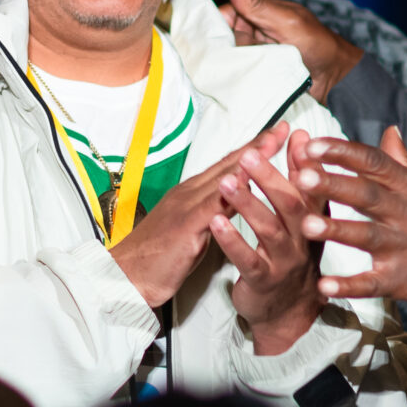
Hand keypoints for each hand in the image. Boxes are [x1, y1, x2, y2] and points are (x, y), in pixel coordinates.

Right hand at [108, 123, 291, 306]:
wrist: (124, 277)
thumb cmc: (156, 258)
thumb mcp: (191, 230)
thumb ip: (210, 212)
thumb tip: (232, 201)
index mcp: (191, 194)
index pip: (226, 166)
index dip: (252, 150)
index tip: (276, 136)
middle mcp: (189, 194)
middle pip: (228, 164)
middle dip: (257, 145)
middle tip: (283, 129)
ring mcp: (186, 207)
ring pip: (223, 178)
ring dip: (249, 159)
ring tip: (272, 143)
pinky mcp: (184, 226)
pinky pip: (211, 205)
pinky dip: (230, 190)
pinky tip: (247, 180)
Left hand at [210, 141, 325, 353]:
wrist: (289, 310)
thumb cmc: (292, 252)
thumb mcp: (303, 215)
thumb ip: (301, 177)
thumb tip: (303, 136)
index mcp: (314, 219)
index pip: (314, 187)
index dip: (308, 163)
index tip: (298, 138)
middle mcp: (304, 238)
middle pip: (290, 204)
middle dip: (270, 178)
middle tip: (250, 156)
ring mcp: (284, 260)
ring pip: (269, 230)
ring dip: (247, 204)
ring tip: (227, 184)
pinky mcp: (264, 280)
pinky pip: (248, 260)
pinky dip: (232, 240)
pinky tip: (216, 223)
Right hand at [224, 0, 362, 100]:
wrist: (336, 78)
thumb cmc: (317, 44)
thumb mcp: (287, 22)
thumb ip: (258, 5)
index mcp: (256, 13)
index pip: (222, 16)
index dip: (212, 26)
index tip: (206, 40)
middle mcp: (250, 33)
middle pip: (221, 40)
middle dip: (218, 51)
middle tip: (218, 62)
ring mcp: (252, 55)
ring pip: (227, 61)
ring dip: (228, 69)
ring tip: (228, 77)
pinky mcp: (255, 75)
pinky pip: (238, 77)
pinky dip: (235, 81)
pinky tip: (231, 87)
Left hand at [292, 127, 406, 311]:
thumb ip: (402, 159)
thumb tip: (389, 130)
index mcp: (405, 187)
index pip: (373, 162)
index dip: (342, 152)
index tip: (311, 145)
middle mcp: (402, 213)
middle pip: (365, 194)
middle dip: (334, 184)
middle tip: (302, 177)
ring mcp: (401, 246)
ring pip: (366, 236)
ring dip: (338, 231)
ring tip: (308, 226)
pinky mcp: (401, 279)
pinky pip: (373, 283)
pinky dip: (350, 286)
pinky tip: (324, 286)